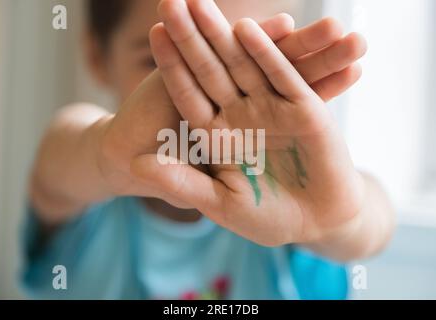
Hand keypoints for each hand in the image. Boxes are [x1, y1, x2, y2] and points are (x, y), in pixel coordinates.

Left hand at [140, 0, 366, 245]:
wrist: (317, 223)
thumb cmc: (267, 218)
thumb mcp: (220, 202)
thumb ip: (180, 181)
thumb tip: (135, 165)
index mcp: (217, 133)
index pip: (188, 92)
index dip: (171, 64)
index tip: (153, 34)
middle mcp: (240, 114)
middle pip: (211, 69)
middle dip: (191, 36)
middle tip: (170, 1)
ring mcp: (271, 107)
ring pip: (244, 64)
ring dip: (223, 34)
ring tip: (199, 2)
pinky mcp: (305, 107)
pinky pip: (283, 76)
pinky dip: (267, 55)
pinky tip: (247, 29)